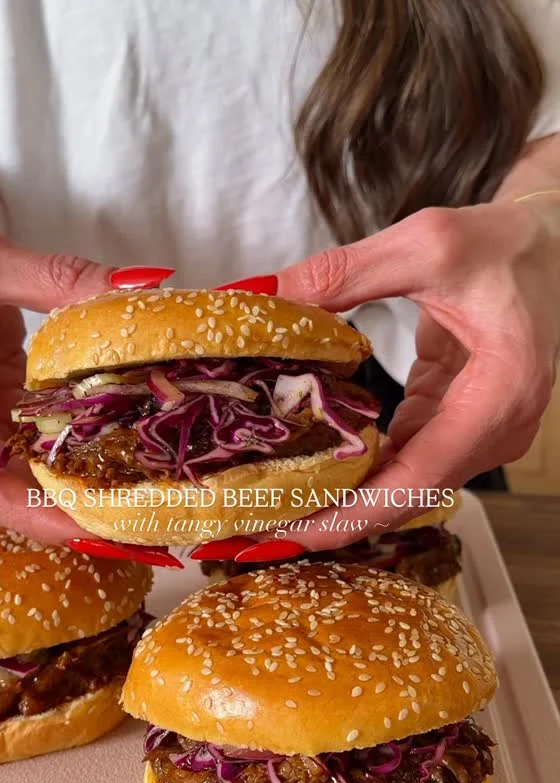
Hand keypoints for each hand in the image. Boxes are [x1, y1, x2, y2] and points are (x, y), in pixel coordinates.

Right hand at [0, 217, 113, 541]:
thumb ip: (53, 278)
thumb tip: (134, 288)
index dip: (30, 513)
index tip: (88, 527)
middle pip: (6, 486)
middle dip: (69, 507)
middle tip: (136, 521)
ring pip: (29, 461)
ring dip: (81, 474)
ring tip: (142, 488)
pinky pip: (40, 426)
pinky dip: (81, 433)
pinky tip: (128, 439)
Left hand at [274, 199, 559, 545]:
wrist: (554, 244)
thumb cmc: (508, 244)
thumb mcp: (427, 244)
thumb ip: (344, 272)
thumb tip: (267, 294)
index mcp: (498, 398)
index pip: (417, 480)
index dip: (350, 515)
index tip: (292, 534)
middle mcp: (495, 431)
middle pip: (405, 496)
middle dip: (331, 518)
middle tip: (258, 532)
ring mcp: (480, 433)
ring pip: (402, 484)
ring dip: (340, 498)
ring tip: (271, 509)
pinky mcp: (460, 422)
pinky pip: (405, 459)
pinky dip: (359, 468)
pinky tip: (308, 471)